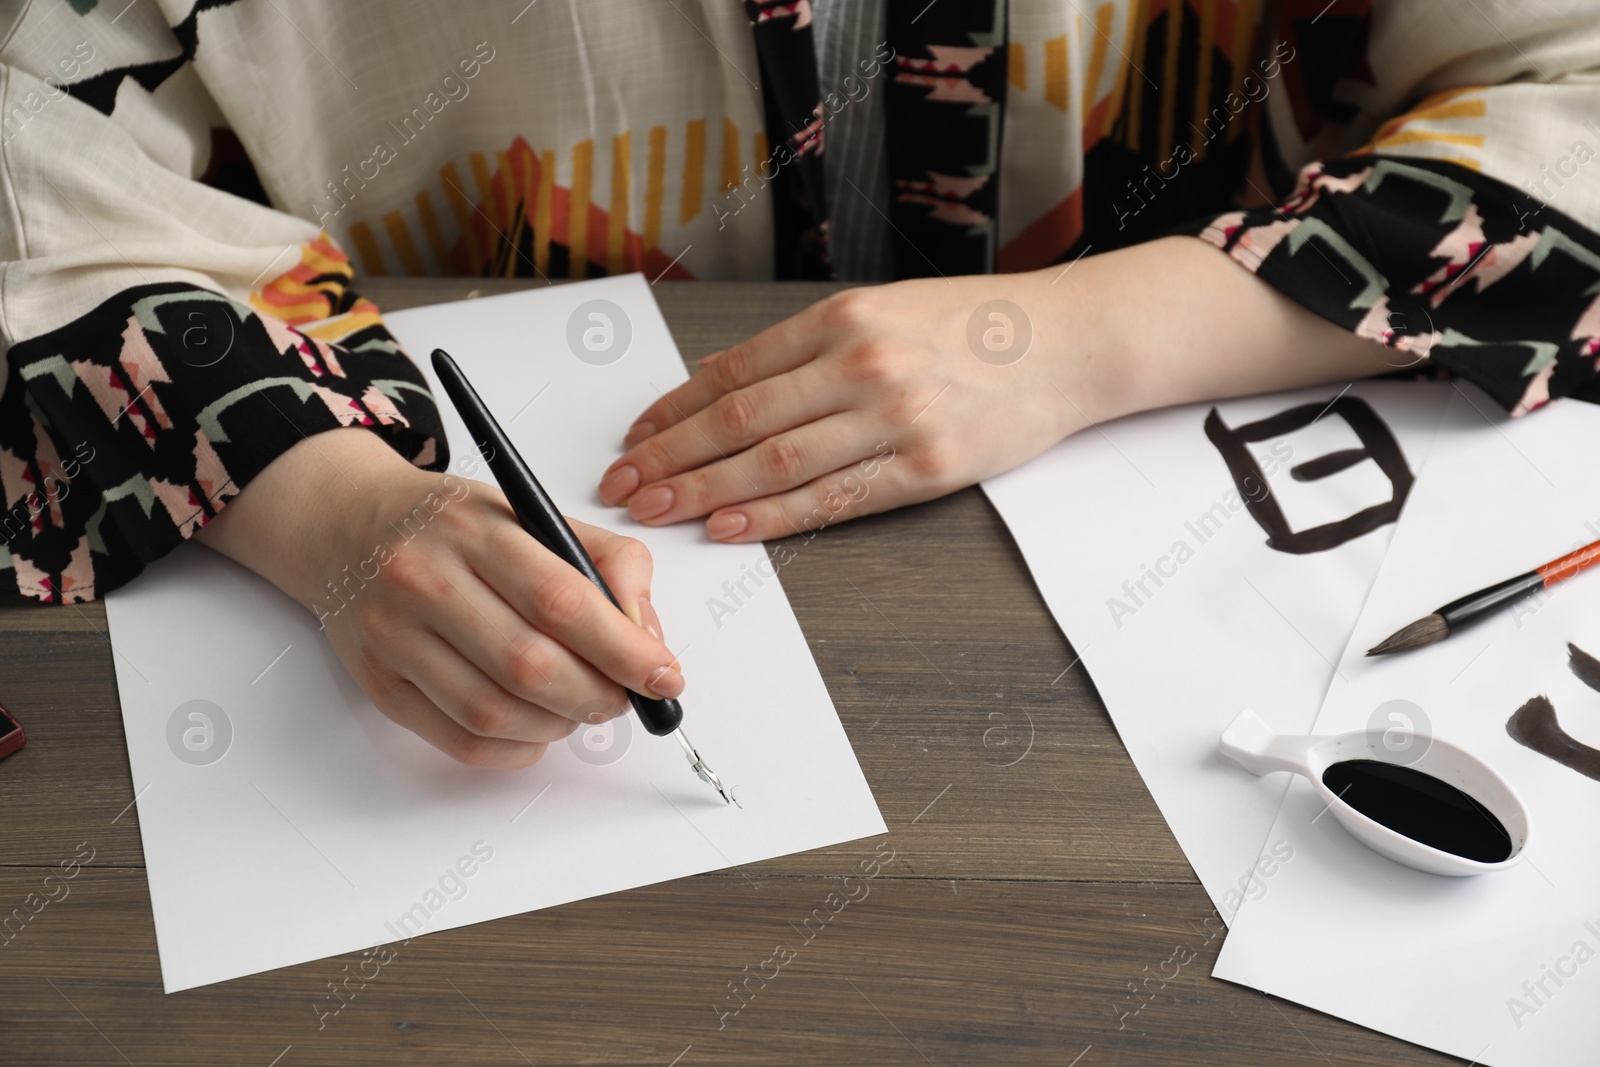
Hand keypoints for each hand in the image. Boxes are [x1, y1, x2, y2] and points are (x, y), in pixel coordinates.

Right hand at [197, 428, 681, 767]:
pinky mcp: (379, 685)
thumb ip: (605, 563)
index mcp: (476, 531)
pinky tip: (535, 728)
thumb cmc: (452, 526)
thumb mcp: (533, 513)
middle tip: (622, 697)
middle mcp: (426, 581)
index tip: (664, 675)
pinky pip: (459, 741)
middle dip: (596, 695)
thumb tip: (647, 636)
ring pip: (495, 712)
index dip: (624, 649)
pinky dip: (515, 749)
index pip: (563, 601)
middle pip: (530, 666)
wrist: (346, 525)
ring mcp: (395, 637)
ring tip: (577, 708)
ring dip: (558, 726)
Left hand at [598, 271, 1096, 541]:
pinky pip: (834, 499)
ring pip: (775, 463)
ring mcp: (894, 417)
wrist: (1065, 344)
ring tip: (657, 511)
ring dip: (705, 492)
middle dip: (671, 457)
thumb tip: (722, 380)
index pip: (733, 372)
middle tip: (624, 486)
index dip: (673, 412)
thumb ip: (804, 347)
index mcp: (842, 319)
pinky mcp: (927, 466)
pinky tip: (730, 528)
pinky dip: (774, 517)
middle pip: (739, 420)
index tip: (634, 440)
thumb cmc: (973, 327)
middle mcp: (861, 364)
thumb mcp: (881, 310)